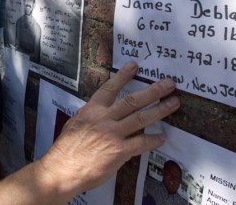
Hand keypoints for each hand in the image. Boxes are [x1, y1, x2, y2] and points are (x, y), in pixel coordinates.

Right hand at [36, 61, 178, 199]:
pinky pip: (141, 143)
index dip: (123, 76)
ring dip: (160, 110)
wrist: (62, 169)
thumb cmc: (66, 148)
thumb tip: (101, 112)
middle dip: (153, 91)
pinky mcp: (119, 151)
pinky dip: (153, 139)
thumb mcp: (75, 123)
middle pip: (133, 100)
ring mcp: (113, 134)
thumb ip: (91, 116)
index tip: (135, 66)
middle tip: (168, 84)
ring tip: (173, 103)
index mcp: (92, 110)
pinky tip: (162, 137)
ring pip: (141, 118)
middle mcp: (104, 118)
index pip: (110, 88)